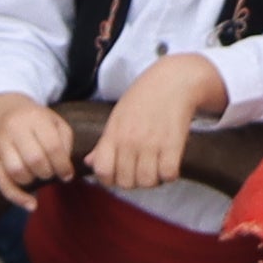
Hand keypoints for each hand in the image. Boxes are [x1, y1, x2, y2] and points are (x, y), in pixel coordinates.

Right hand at [0, 94, 77, 208]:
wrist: (1, 108)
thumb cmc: (34, 118)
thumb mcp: (54, 121)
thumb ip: (64, 141)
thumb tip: (65, 169)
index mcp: (34, 117)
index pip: (52, 147)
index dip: (63, 165)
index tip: (67, 174)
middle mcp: (14, 129)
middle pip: (35, 160)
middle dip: (48, 172)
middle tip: (52, 172)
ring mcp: (0, 143)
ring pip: (17, 172)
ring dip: (33, 181)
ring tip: (38, 175)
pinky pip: (2, 183)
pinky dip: (17, 197)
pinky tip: (31, 205)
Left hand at [91, 52, 226, 198]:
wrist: (173, 80)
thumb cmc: (143, 98)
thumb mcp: (118, 117)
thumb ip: (104, 143)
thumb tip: (89, 162)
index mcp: (113, 133)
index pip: (102, 171)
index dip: (109, 178)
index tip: (120, 172)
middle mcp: (130, 140)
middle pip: (126, 182)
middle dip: (134, 181)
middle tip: (142, 169)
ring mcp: (152, 143)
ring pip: (147, 182)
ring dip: (153, 179)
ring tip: (156, 166)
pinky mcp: (173, 144)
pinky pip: (168, 174)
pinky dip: (170, 174)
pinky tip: (169, 162)